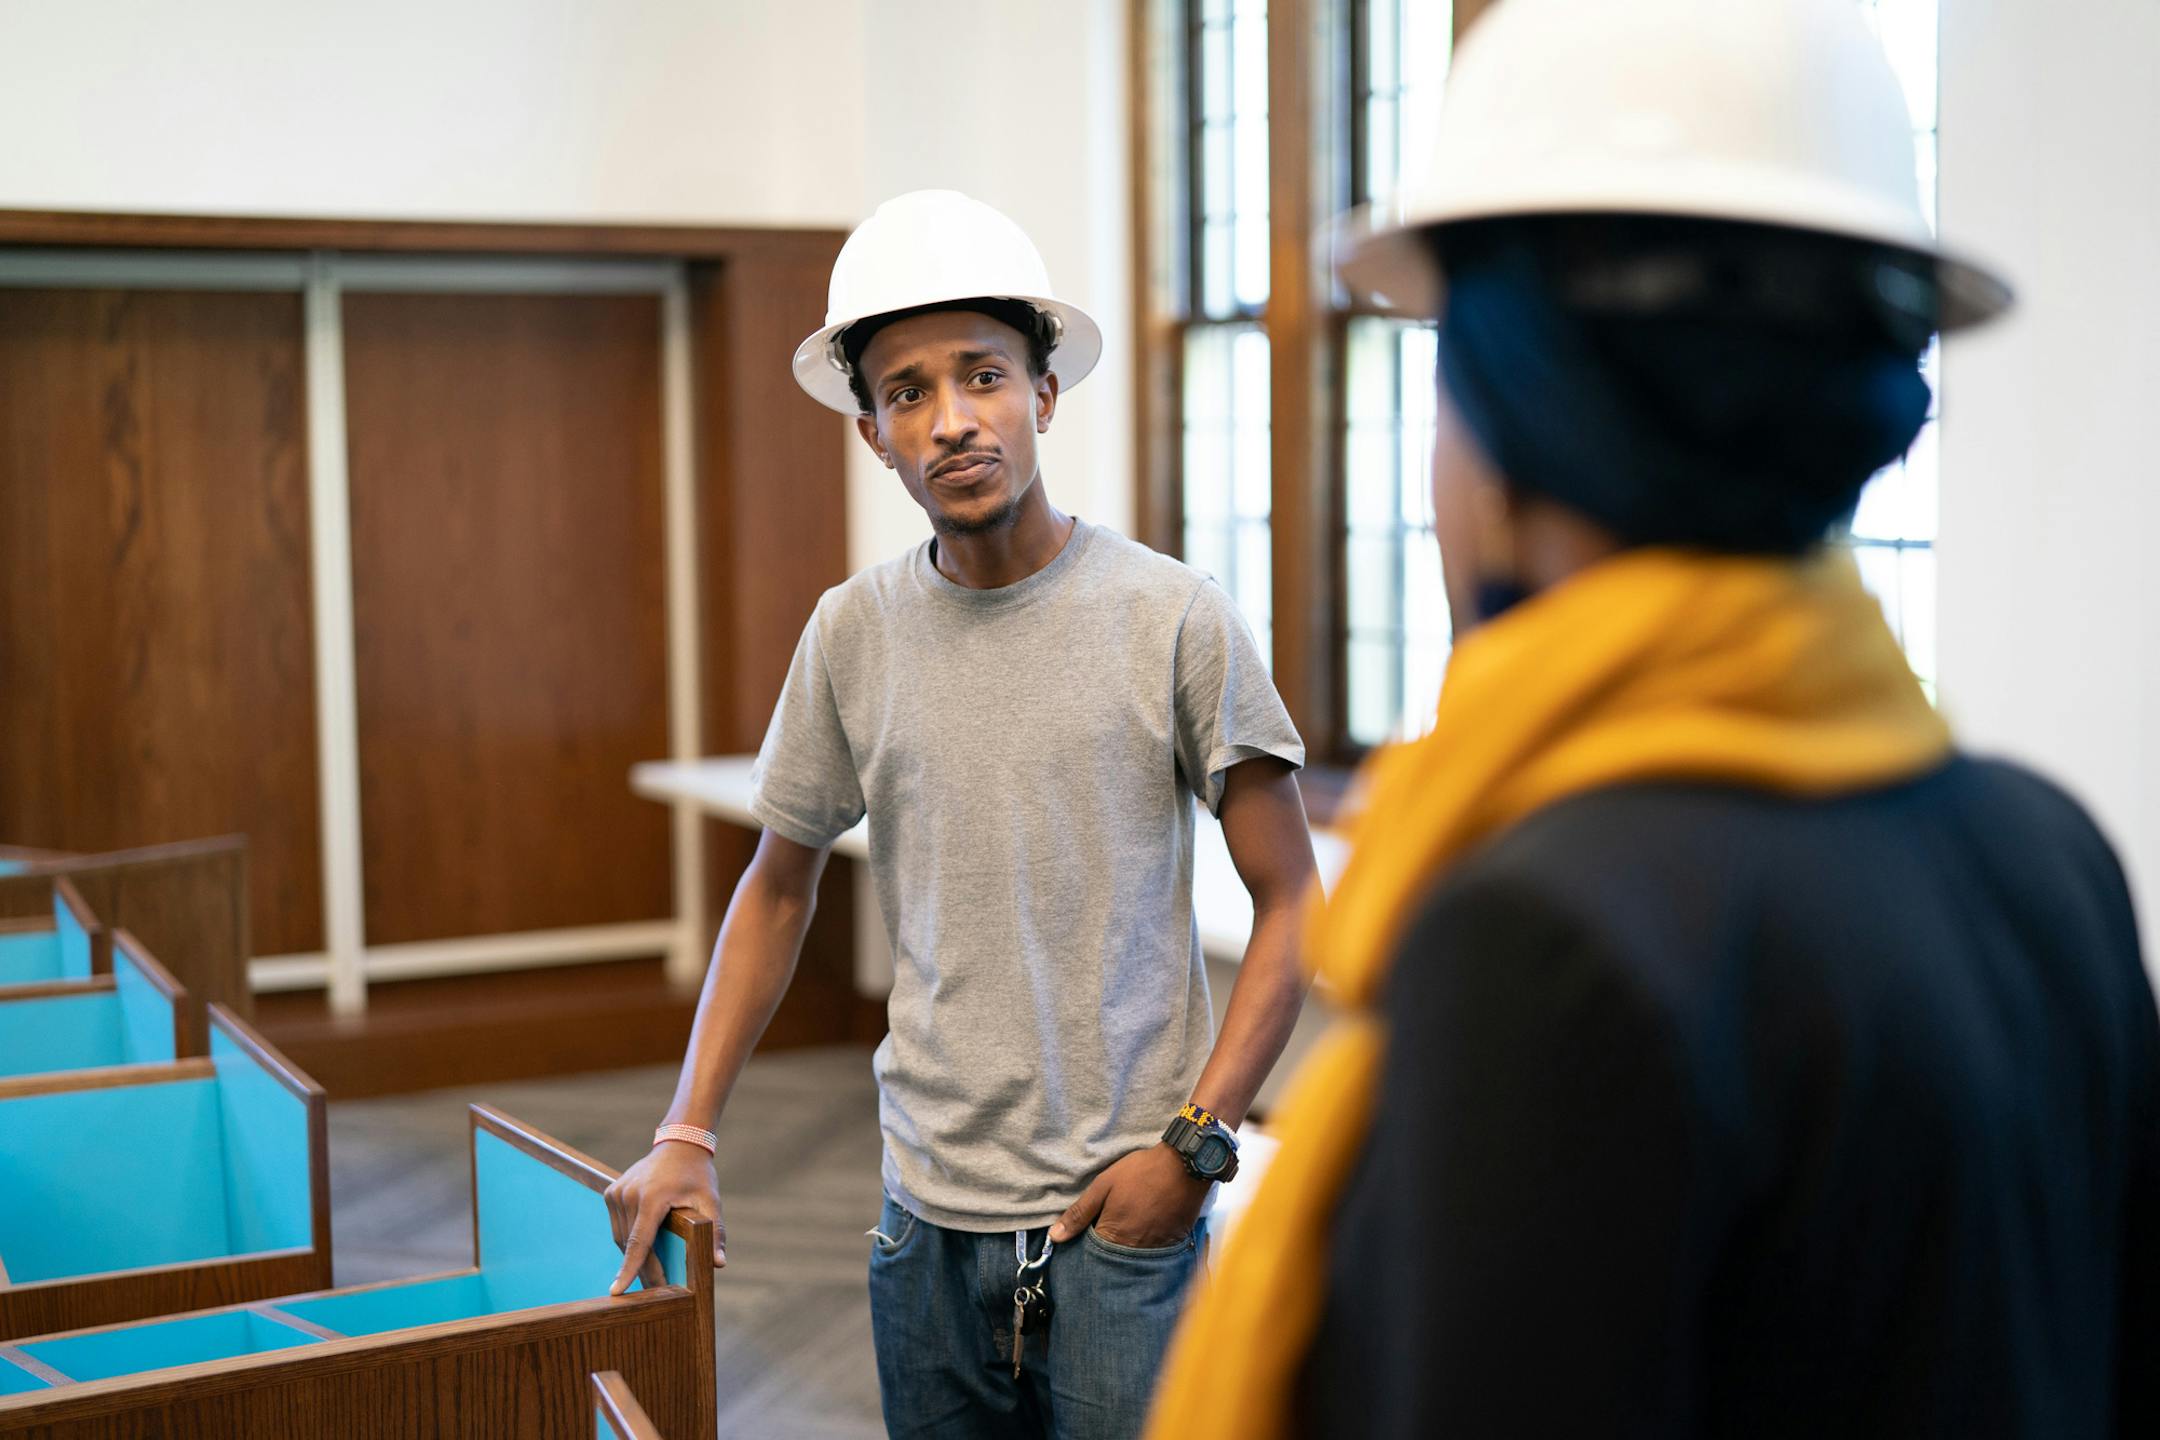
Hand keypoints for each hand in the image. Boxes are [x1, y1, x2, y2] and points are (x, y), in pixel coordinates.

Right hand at [603, 1141, 726, 1295]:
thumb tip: (719, 1264)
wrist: (679, 1144)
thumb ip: (715, 1232)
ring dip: (633, 1256)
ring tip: (652, 1273)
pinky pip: (618, 1226)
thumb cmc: (697, 1174)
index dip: (629, 1270)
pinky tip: (643, 1249)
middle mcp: (629, 1194)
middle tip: (656, 1291)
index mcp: (651, 1198)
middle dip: (642, 1269)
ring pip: (621, 1238)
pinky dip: (628, 1240)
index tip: (617, 1292)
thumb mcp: (710, 1201)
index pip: (638, 1242)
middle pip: (631, 1245)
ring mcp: (617, 1192)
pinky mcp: (611, 1192)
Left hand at [1048, 1144, 1208, 1248]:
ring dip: (1127, 1248)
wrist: (1185, 1166)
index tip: (1088, 1233)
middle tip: (1110, 1227)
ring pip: (1133, 1258)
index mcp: (1113, 1236)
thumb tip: (1055, 1237)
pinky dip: (1147, 1245)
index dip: (1087, 1244)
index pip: (1092, 1254)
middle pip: (1113, 1259)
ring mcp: (1155, 1249)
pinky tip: (1147, 1228)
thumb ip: (1079, 1213)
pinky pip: (1154, 1253)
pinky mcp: (1172, 1244)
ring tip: (1129, 1228)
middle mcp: (1134, 1249)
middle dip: (1107, 1250)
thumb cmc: (1141, 1172)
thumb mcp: (1104, 1185)